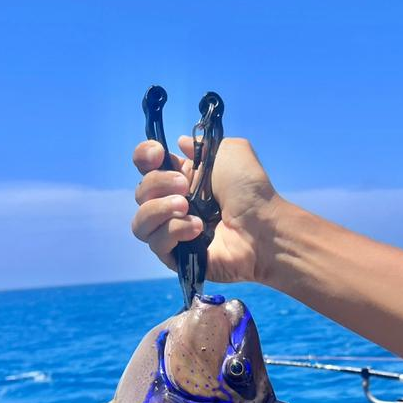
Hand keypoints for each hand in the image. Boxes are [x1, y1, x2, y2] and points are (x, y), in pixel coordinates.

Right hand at [131, 136, 281, 284]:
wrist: (262, 227)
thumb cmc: (251, 191)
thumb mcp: (230, 152)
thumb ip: (203, 144)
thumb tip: (180, 144)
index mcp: (183, 179)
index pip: (146, 166)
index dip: (144, 157)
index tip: (158, 154)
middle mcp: (174, 205)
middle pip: (141, 192)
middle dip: (158, 183)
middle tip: (186, 187)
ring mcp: (174, 233)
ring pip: (140, 222)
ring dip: (160, 210)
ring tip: (188, 209)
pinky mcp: (176, 259)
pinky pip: (156, 244)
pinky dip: (173, 232)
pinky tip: (197, 230)